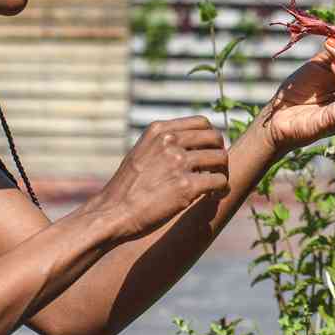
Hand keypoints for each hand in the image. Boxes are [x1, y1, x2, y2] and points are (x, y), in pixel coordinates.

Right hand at [89, 116, 230, 239]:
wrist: (113, 212)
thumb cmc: (127, 188)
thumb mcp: (141, 152)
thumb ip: (164, 144)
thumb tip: (191, 144)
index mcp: (159, 130)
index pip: (202, 122)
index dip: (211, 138)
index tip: (208, 152)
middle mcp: (170, 142)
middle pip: (215, 138)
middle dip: (219, 155)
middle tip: (215, 171)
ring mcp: (179, 162)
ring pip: (221, 159)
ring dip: (222, 173)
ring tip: (213, 186)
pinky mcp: (186, 186)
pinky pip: (220, 181)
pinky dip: (221, 190)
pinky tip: (213, 197)